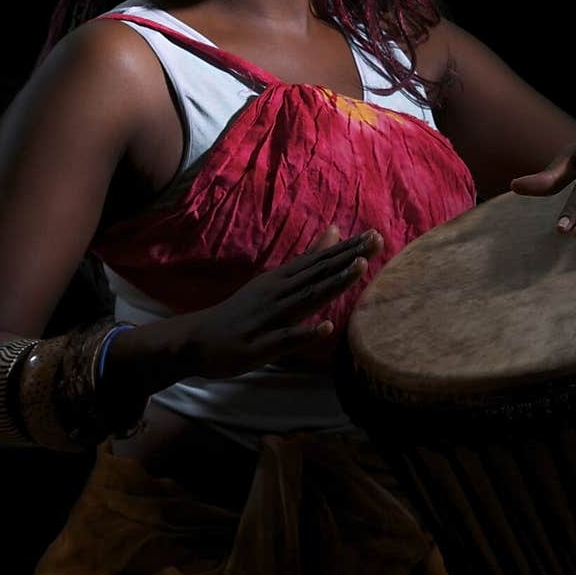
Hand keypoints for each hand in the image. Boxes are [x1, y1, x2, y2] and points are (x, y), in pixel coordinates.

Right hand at [175, 226, 383, 377]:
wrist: (198, 339)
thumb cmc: (244, 311)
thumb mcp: (276, 280)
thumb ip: (308, 258)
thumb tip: (335, 230)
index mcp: (282, 279)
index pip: (320, 261)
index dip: (348, 249)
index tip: (375, 235)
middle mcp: (278, 293)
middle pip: (318, 273)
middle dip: (348, 258)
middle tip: (377, 240)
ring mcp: (269, 317)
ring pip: (307, 298)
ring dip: (333, 283)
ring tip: (359, 268)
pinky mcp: (260, 344)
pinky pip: (286, 338)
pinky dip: (305, 332)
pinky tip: (326, 327)